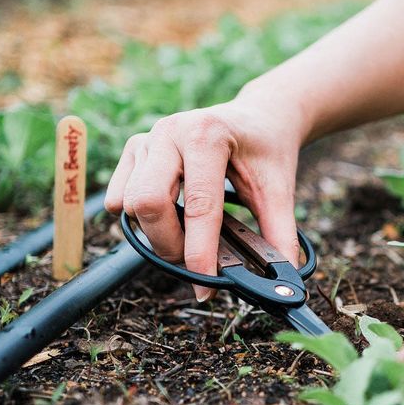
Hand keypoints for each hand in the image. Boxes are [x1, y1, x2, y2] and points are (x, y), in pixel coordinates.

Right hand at [104, 96, 305, 300]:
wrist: (259, 116)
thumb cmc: (267, 150)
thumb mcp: (279, 190)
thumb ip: (280, 234)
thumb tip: (282, 279)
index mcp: (207, 136)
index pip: (198, 206)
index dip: (199, 253)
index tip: (205, 288)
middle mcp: (170, 131)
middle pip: (149, 204)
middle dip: (170, 244)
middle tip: (197, 261)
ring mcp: (148, 138)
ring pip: (131, 203)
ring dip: (157, 233)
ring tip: (189, 236)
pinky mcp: (135, 148)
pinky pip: (120, 196)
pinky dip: (141, 218)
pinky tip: (170, 216)